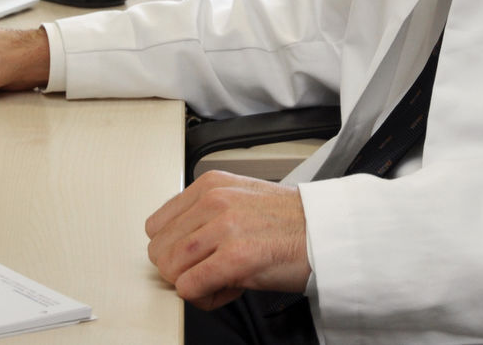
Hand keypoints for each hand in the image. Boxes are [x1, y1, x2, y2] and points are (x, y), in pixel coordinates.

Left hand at [145, 171, 311, 309]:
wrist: (326, 233)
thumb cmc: (288, 222)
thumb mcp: (239, 200)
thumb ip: (205, 215)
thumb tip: (176, 245)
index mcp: (210, 185)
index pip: (156, 225)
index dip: (171, 249)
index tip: (192, 258)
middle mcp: (213, 201)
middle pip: (159, 249)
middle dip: (179, 270)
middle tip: (207, 273)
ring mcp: (224, 228)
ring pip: (170, 269)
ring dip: (191, 284)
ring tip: (219, 282)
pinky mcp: (235, 257)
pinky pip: (190, 287)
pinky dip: (202, 297)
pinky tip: (226, 290)